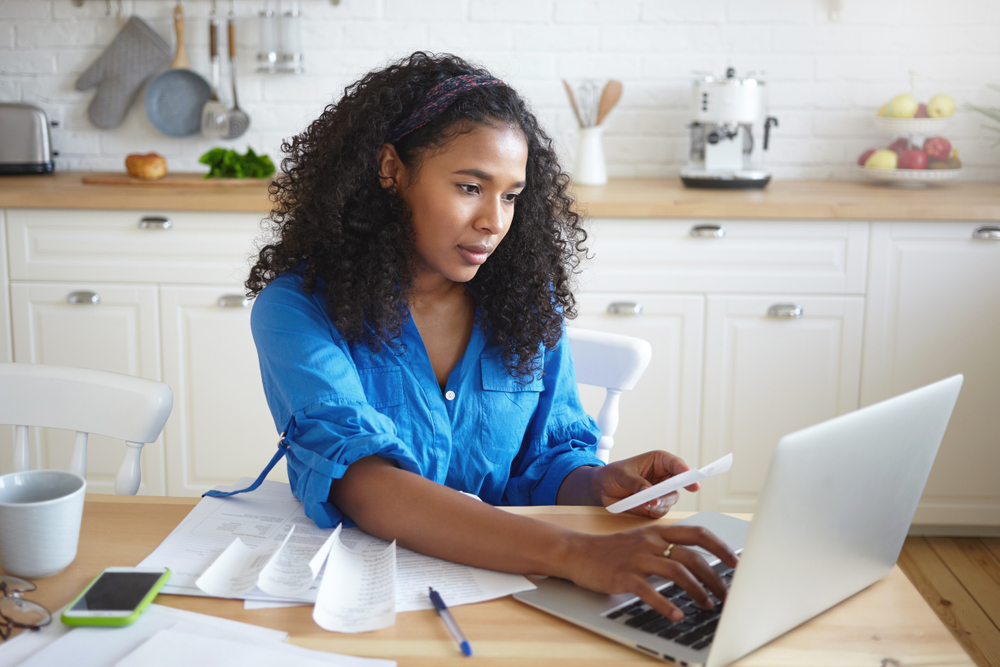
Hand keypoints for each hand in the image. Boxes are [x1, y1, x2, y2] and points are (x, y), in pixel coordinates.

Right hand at [565, 525, 738, 620]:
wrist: (577, 552)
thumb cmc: (612, 551)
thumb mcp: (642, 541)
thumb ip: (666, 547)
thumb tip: (697, 565)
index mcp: (658, 532)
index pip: (698, 533)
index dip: (721, 547)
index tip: (737, 563)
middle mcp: (651, 542)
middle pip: (692, 556)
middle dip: (715, 577)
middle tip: (726, 595)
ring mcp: (637, 558)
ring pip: (677, 571)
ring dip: (697, 591)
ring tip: (708, 605)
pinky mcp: (623, 576)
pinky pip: (649, 591)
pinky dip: (666, 604)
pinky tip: (677, 615)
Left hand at [593, 451, 700, 518]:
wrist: (603, 489)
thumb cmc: (614, 474)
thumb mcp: (623, 474)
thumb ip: (637, 483)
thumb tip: (650, 495)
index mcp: (660, 462)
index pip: (677, 464)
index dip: (685, 471)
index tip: (692, 480)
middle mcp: (664, 477)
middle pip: (678, 485)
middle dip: (671, 492)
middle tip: (661, 497)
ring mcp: (661, 493)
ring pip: (670, 500)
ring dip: (660, 503)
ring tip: (647, 503)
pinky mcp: (655, 506)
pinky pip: (661, 511)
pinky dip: (654, 511)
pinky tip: (644, 507)